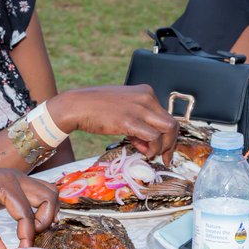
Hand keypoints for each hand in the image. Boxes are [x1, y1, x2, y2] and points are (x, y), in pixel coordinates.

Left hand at [0, 170, 57, 248]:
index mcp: (5, 184)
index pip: (26, 213)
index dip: (27, 236)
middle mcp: (16, 178)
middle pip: (49, 196)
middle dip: (45, 220)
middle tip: (31, 236)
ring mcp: (19, 179)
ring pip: (49, 192)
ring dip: (47, 212)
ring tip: (34, 229)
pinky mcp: (19, 184)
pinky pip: (41, 193)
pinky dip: (42, 208)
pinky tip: (31, 223)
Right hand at [50, 86, 177, 161]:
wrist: (76, 106)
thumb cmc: (95, 107)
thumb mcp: (122, 107)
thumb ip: (137, 120)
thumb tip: (145, 139)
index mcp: (145, 92)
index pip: (166, 115)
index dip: (165, 135)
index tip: (161, 147)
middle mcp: (146, 98)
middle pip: (172, 123)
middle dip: (170, 143)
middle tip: (163, 156)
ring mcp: (139, 108)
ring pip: (168, 130)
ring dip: (163, 147)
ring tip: (150, 153)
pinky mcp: (130, 121)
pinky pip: (153, 137)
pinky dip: (152, 148)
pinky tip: (142, 151)